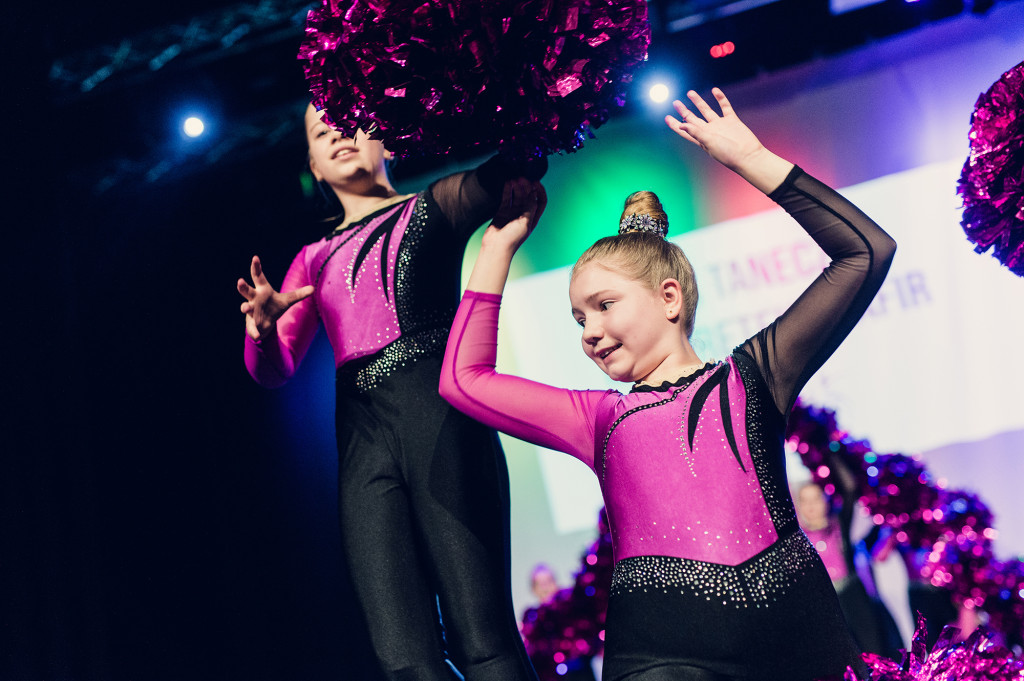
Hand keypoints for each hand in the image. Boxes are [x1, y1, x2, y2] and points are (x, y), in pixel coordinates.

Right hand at [236, 256, 314, 340]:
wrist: (266, 324)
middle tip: (240, 281)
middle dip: (242, 286)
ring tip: (246, 308)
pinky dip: (254, 332)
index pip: (258, 276)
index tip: (255, 258)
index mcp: (262, 290)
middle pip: (246, 290)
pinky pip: (252, 328)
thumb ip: (299, 294)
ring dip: (245, 307)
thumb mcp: (287, 300)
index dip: (256, 267)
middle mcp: (254, 299)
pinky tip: (257, 336)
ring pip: (245, 307)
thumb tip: (313, 288)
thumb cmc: (274, 307)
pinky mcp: (251, 325)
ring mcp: (251, 311)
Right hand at [481, 178, 546, 255]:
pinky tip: (507, 183)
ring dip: (516, 186)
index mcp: (533, 218)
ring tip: (513, 179)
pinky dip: (507, 190)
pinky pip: (506, 198)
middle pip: (528, 196)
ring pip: (517, 195)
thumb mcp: (526, 222)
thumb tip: (533, 192)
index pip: (540, 201)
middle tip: (521, 178)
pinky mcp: (502, 211)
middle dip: (526, 186)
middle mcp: (524, 214)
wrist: (496, 247)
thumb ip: (530, 207)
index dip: (539, 191)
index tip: (535, 182)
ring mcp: (513, 212)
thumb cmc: (512, 239)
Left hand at [665, 87, 792, 193]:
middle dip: (684, 111)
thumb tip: (682, 125)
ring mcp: (721, 125)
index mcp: (702, 138)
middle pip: (693, 119)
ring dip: (698, 102)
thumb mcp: (709, 143)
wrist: (749, 155)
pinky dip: (720, 98)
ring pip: (707, 110)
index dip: (675, 124)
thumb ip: (696, 132)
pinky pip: (725, 107)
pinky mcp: (732, 121)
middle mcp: (710, 131)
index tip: (666, 117)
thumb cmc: (728, 153)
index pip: (685, 130)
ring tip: (690, 93)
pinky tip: (715, 90)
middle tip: (675, 102)